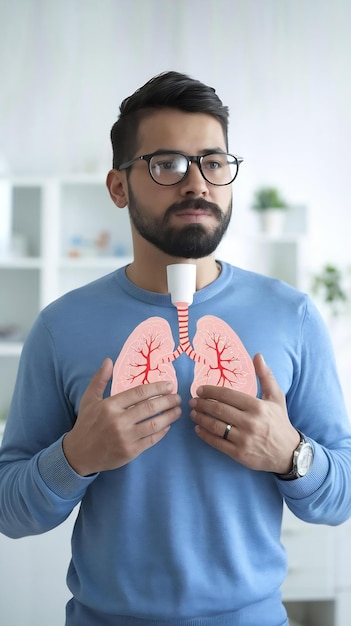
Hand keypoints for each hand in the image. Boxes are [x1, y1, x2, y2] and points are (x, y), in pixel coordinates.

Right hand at [63, 359, 181, 475]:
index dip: (157, 388)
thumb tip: (108, 360)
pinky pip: (152, 440)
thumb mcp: (89, 399)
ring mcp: (126, 437)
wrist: (79, 453)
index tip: (169, 385)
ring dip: (170, 416)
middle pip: (150, 408)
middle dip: (168, 401)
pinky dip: (162, 432)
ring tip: (178, 411)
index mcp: (110, 405)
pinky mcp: (131, 452)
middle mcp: (119, 421)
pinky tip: (167, 425)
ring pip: (154, 424)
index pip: (139, 393)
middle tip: (177, 398)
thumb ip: (100, 379)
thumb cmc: (86, 423)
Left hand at [189, 353, 299, 473]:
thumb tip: (258, 355)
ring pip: (215, 426)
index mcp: (257, 406)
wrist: (288, 452)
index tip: (200, 390)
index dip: (210, 391)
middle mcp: (250, 422)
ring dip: (200, 418)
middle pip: (218, 410)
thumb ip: (265, 376)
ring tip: (193, 413)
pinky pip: (217, 443)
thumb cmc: (279, 422)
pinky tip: (198, 428)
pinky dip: (205, 435)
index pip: (227, 395)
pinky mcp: (239, 453)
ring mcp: (244, 439)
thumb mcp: (276, 397)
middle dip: (202, 404)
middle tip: (192, 401)